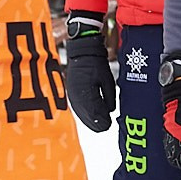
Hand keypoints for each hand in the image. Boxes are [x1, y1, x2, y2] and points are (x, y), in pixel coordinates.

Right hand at [62, 16, 113, 131]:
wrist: (83, 53)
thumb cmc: (96, 64)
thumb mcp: (107, 81)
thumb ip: (109, 98)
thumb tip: (109, 112)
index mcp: (87, 94)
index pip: (95, 114)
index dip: (103, 122)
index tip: (110, 125)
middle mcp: (77, 97)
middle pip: (88, 117)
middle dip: (98, 123)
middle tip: (107, 126)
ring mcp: (73, 96)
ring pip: (82, 114)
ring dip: (91, 120)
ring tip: (100, 125)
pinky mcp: (71, 94)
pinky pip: (78, 109)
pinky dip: (85, 115)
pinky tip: (90, 118)